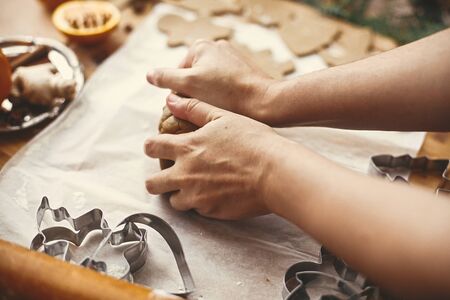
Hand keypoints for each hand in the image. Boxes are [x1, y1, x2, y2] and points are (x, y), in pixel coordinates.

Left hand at [144, 93, 284, 219]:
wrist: (275, 172)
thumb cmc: (253, 141)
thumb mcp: (223, 116)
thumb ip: (194, 108)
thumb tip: (170, 100)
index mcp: (186, 148)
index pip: (152, 147)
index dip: (150, 147)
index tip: (155, 148)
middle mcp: (185, 174)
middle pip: (152, 184)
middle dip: (156, 179)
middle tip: (168, 175)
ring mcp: (196, 196)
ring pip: (173, 201)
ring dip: (179, 194)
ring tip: (194, 187)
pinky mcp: (211, 212)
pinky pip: (197, 210)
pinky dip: (202, 203)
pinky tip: (216, 194)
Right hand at [146, 39, 277, 122]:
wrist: (265, 101)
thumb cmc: (227, 93)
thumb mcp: (189, 84)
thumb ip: (166, 78)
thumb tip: (149, 74)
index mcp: (201, 46)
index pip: (178, 74)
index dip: (180, 94)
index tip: (191, 106)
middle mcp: (217, 48)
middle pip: (193, 78)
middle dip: (195, 95)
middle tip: (204, 109)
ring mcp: (232, 59)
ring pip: (209, 84)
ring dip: (208, 98)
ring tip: (218, 108)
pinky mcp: (243, 73)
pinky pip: (224, 86)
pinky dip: (223, 97)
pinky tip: (229, 106)